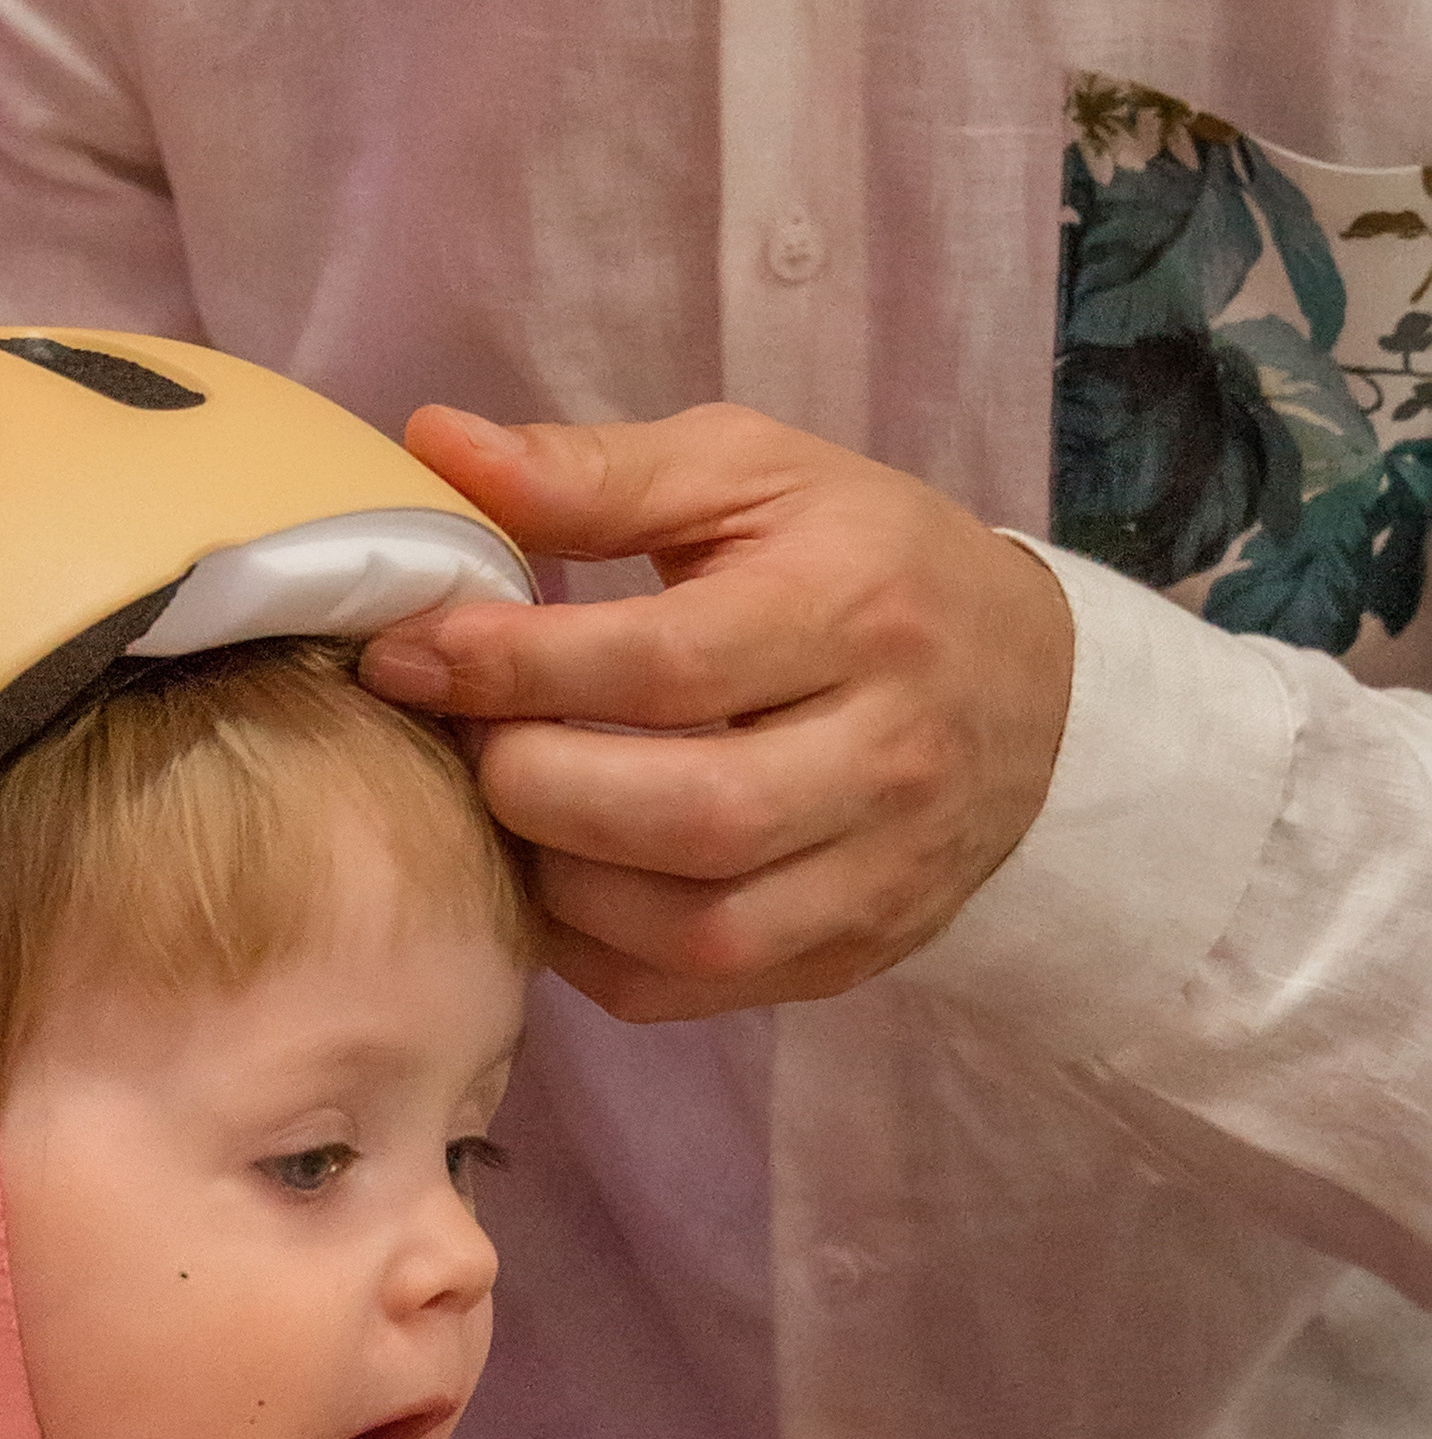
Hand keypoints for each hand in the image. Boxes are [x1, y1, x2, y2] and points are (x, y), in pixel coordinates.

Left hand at [359, 403, 1073, 1020]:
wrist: (1028, 690)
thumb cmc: (861, 563)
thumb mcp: (753, 476)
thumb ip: (598, 473)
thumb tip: (435, 444)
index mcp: (861, 611)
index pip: (665, 667)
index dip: (513, 670)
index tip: (409, 655)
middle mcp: (886, 757)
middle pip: (682, 817)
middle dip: (531, 786)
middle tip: (461, 742)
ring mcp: (875, 877)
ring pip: (691, 928)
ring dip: (554, 881)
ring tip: (502, 810)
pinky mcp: (848, 957)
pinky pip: (690, 994)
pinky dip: (591, 951)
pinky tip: (556, 881)